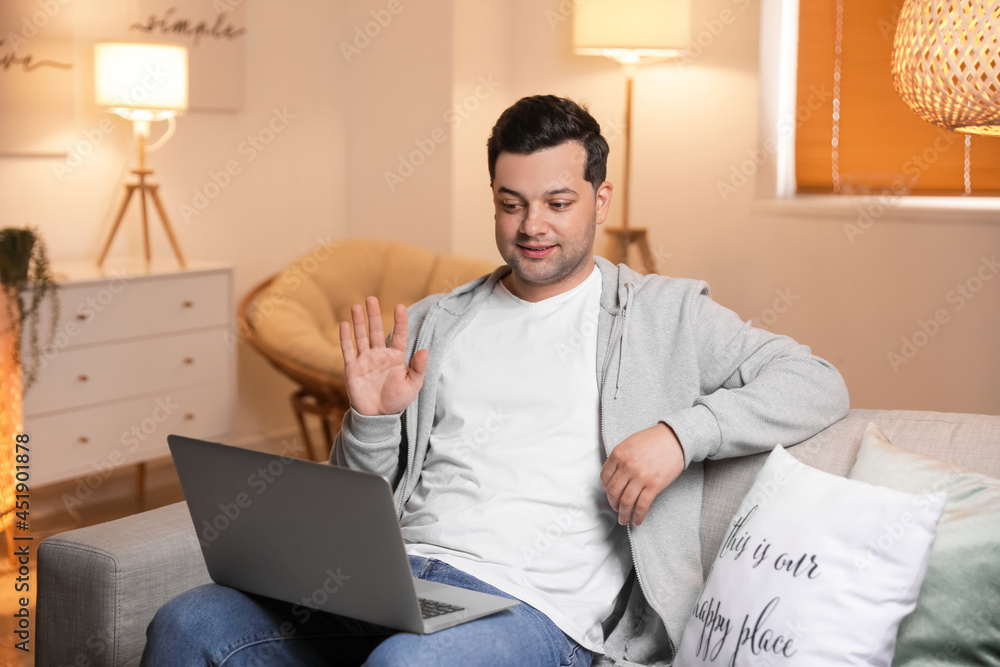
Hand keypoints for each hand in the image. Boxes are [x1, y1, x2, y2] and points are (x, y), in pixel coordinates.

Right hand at [339, 296, 427, 415]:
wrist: (378, 416)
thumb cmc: (397, 400)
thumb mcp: (413, 385)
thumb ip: (418, 368)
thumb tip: (425, 351)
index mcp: (396, 357)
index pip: (399, 335)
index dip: (400, 321)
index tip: (400, 307)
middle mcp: (380, 355)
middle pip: (376, 331)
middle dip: (374, 315)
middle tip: (372, 298)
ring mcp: (365, 360)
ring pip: (361, 337)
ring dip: (359, 322)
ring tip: (357, 306)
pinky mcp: (353, 368)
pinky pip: (348, 351)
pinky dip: (345, 338)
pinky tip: (344, 324)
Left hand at [600, 423, 684, 526]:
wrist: (675, 438)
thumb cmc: (653, 439)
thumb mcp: (630, 443)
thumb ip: (620, 458)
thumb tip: (614, 478)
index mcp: (618, 454)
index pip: (604, 477)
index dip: (605, 488)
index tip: (610, 493)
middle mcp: (627, 466)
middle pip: (613, 491)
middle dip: (613, 504)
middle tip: (616, 509)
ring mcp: (640, 476)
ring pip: (626, 502)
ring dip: (623, 514)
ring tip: (624, 520)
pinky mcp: (654, 485)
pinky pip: (642, 505)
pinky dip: (638, 516)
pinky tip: (637, 521)